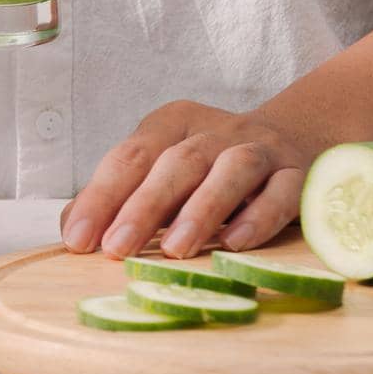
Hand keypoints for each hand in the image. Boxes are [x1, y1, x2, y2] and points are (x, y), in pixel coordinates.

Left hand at [58, 100, 321, 259]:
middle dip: (142, 206)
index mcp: (172, 123)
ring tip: (174, 249)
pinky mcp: (300, 173)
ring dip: (201, 210)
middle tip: (117, 248)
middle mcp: (215, 130)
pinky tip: (236, 244)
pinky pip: (281, 192)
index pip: (129, 157)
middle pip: (175, 163)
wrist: (299, 137)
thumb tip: (72, 230)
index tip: (77, 240)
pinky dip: (259, 217)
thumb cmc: (212, 167)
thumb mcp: (163, 169)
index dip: (100, 197)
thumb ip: (121, 195)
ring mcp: (261, 148)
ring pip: (230, 171)